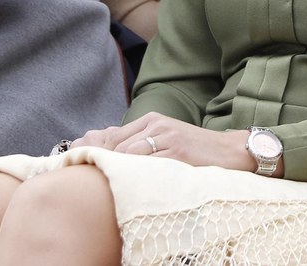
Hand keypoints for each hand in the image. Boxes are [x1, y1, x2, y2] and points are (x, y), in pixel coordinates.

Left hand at [71, 114, 261, 173]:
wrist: (231, 151)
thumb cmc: (196, 151)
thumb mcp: (167, 140)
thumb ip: (140, 143)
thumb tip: (106, 148)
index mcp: (151, 120)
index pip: (111, 136)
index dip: (92, 152)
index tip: (75, 166)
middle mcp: (156, 124)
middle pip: (115, 145)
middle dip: (99, 163)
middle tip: (83, 181)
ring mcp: (166, 137)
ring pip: (127, 154)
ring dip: (113, 170)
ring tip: (101, 185)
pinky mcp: (176, 151)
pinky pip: (147, 164)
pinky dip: (133, 175)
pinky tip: (127, 184)